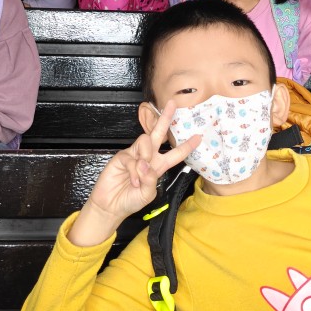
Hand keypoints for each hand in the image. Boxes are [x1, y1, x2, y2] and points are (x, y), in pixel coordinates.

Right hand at [68, 101, 199, 245]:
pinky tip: (133, 180)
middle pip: (158, 133)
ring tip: (143, 170)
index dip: (186, 146)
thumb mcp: (147, 195)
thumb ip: (151, 181)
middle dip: (165, 118)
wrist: (112, 206)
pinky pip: (132, 157)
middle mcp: (148, 157)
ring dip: (147, 155)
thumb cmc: (131, 200)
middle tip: (172, 104)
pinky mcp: (122, 157)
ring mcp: (134, 155)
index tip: (198, 137)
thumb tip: (147, 165)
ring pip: (145, 141)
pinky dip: (134, 170)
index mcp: (158, 166)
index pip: (175, 153)